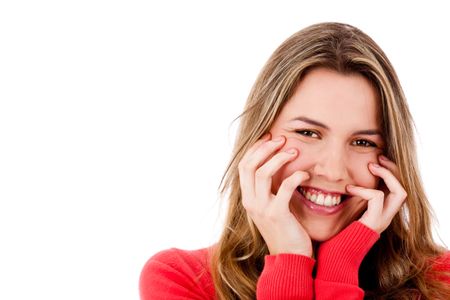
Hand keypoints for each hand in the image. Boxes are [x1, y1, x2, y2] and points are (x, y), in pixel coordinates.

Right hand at [238, 133, 311, 255]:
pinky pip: (284, 188)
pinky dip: (295, 176)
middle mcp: (250, 201)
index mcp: (247, 198)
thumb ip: (268, 190)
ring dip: (279, 158)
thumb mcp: (270, 207)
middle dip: (264, 148)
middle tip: (281, 139)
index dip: (255, 149)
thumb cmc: (285, 229)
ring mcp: (261, 208)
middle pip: (248, 165)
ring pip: (263, 173)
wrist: (290, 258)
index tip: (270, 137)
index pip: (244, 166)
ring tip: (294, 151)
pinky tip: (305, 174)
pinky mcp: (277, 214)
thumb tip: (274, 167)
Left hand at [346, 155, 406, 233]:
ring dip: (387, 175)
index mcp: (381, 213)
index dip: (390, 174)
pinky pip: (377, 198)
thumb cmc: (339, 235)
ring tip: (371, 166)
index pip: (396, 191)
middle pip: (403, 190)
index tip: (376, 161)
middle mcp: (385, 217)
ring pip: (400, 193)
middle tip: (379, 158)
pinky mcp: (374, 222)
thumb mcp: (347, 213)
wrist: (337, 255)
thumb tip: (344, 183)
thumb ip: (352, 200)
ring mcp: (382, 220)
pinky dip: (364, 190)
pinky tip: (349, 189)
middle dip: (394, 171)